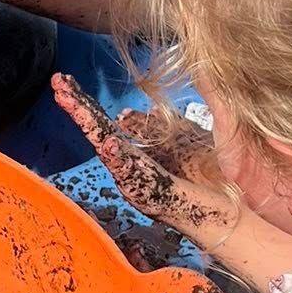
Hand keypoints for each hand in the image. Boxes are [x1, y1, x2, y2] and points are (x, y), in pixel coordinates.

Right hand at [53, 75, 238, 251]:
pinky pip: (130, 174)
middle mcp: (134, 167)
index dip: (87, 104)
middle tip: (58, 83)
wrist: (233, 211)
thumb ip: (157, 126)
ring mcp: (140, 182)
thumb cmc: (215, 178)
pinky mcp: (153, 195)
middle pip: (100, 132)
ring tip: (70, 100)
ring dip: (88, 125)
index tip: (66, 81)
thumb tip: (131, 114)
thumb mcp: (184, 139)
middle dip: (78, 108)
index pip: (106, 124)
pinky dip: (118, 159)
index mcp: (139, 153)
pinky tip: (108, 142)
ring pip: (107, 149)